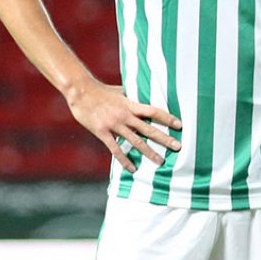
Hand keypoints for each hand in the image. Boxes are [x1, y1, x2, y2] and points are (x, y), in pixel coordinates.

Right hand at [66, 82, 181, 172]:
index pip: (154, 111)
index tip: (180, 125)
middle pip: (149, 129)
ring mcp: (114, 125)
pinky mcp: (103, 132)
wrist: (81, 91)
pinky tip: (133, 169)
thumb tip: (143, 95)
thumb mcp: (120, 90)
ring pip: (136, 141)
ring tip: (160, 161)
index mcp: (130, 104)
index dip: (168, 118)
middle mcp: (125, 115)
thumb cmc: (101, 90)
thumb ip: (131, 96)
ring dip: (149, 152)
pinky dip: (125, 160)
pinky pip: (116, 149)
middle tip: (178, 147)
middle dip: (165, 138)